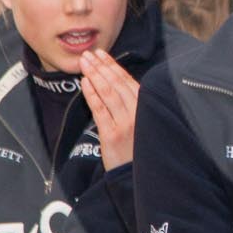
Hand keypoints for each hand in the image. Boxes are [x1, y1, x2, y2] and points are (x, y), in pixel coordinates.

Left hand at [79, 50, 139, 170]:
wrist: (138, 179)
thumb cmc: (141, 152)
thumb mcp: (146, 125)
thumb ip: (137, 106)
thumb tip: (120, 85)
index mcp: (147, 108)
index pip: (128, 81)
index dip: (114, 66)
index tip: (103, 55)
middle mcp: (137, 113)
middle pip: (117, 84)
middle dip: (101, 66)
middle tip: (89, 54)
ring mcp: (125, 124)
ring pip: (108, 93)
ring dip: (95, 75)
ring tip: (85, 63)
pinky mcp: (112, 135)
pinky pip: (100, 110)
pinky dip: (91, 94)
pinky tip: (85, 83)